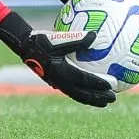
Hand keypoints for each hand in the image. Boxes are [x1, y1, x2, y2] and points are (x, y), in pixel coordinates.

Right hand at [0, 11, 114, 107]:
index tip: (112, 86)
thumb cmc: (43, 41)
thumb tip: (95, 35)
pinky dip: (82, 94)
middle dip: (99, 98)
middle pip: (84, 94)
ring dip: (91, 99)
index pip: (85, 80)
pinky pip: (72, 92)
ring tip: (103, 102)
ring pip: (78, 95)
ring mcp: (57, 83)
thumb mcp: (60, 39)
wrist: (26, 47)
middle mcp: (61, 81)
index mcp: (63, 72)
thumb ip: (78, 39)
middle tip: (113, 99)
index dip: (99, 84)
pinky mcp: (55, 82)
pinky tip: (88, 92)